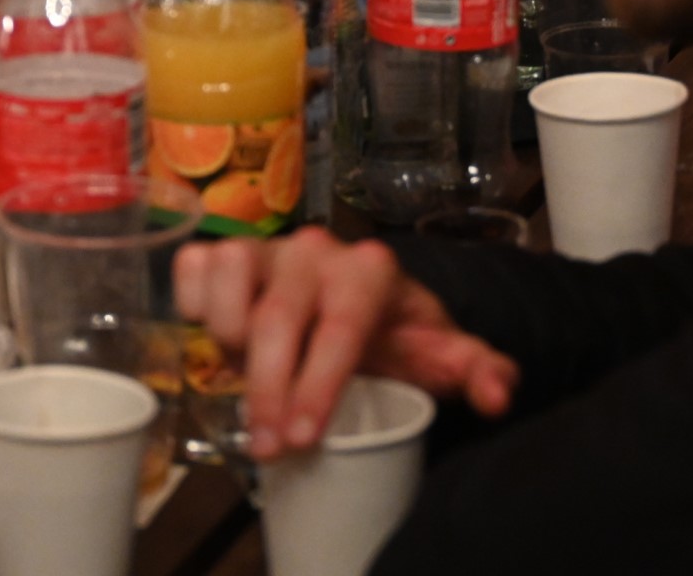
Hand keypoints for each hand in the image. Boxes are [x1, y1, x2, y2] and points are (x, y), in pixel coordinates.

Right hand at [175, 229, 517, 459]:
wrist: (360, 296)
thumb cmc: (396, 333)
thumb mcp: (441, 354)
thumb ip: (477, 371)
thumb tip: (497, 396)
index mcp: (371, 272)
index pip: (342, 327)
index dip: (319, 384)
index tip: (303, 436)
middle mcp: (315, 250)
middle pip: (279, 317)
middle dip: (269, 389)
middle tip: (269, 445)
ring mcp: (267, 245)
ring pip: (231, 277)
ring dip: (229, 339)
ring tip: (244, 380)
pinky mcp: (226, 248)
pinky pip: (195, 266)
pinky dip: (195, 301)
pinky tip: (214, 335)